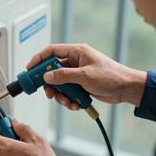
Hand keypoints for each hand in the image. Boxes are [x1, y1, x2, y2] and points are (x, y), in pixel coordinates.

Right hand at [27, 43, 146, 107]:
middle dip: (50, 84)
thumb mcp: (85, 76)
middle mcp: (75, 62)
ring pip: (59, 84)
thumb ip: (64, 76)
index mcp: (76, 52)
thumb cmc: (111, 76)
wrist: (126, 89)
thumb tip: (47, 76)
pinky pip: (67, 92)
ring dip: (61, 95)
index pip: (52, 51)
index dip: (39, 59)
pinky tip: (76, 104)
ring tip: (68, 102)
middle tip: (48, 93)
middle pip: (52, 71)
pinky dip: (69, 99)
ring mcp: (77, 74)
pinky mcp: (80, 85)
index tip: (30, 69)